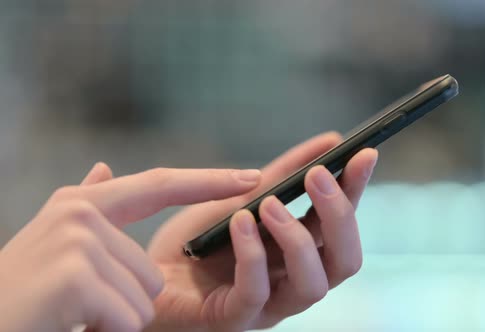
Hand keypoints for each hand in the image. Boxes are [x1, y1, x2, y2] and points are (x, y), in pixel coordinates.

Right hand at [0, 163, 262, 331]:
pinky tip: (72, 325)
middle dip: (126, 299)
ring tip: (73, 314)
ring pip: (145, 295)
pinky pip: (128, 317)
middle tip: (79, 304)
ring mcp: (78, 240)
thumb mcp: (55, 243)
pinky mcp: (76, 276)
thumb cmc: (23, 294)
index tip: (251, 178)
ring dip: (115, 317)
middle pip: (152, 268)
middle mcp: (80, 211)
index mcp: (82, 202)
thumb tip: (105, 169)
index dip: (209, 181)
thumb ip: (88, 205)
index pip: (160, 184)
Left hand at [147, 132, 378, 330]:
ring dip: (297, 238)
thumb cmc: (198, 238)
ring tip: (269, 204)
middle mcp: (292, 279)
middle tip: (318, 176)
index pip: (342, 223)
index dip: (356, 190)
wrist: (144, 270)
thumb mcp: (243, 196)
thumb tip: (330, 142)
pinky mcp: (233, 317)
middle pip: (345, 261)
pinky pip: (256, 293)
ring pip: (313, 285)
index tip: (363, 153)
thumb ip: (284, 174)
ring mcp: (267, 304)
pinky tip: (239, 223)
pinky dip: (252, 254)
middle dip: (339, 216)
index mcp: (299, 251)